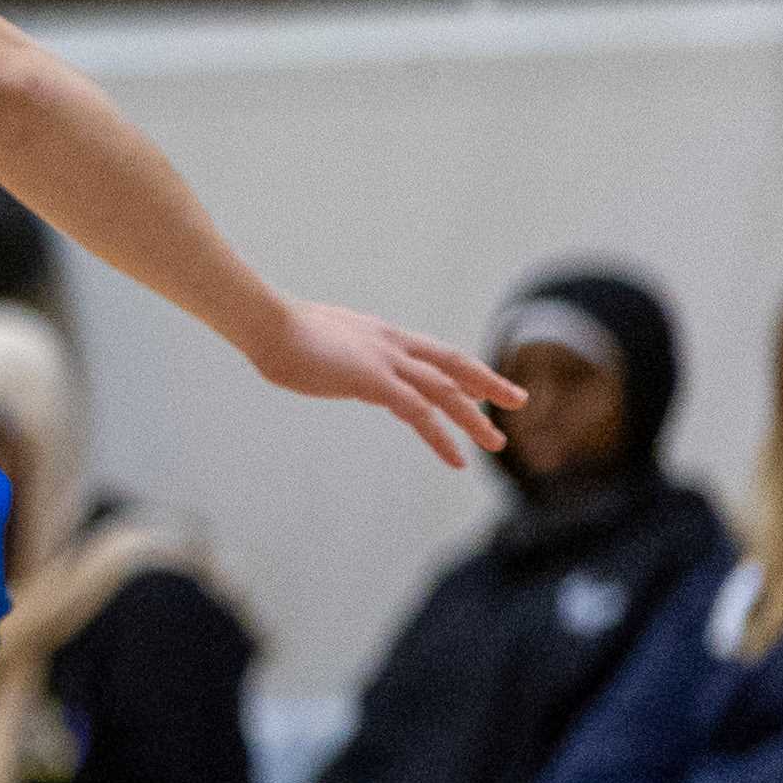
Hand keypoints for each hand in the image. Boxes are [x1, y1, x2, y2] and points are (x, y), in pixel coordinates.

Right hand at [251, 299, 518, 469]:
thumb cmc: (275, 332)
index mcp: (378, 334)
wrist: (265, 323)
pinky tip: (457, 459)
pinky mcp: (373, 381)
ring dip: (473, 418)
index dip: (460, 369)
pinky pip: (419, 413)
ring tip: (496, 442)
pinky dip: (442, 436)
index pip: (432, 352)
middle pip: (453, 364)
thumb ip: (335, 354)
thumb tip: (332, 364)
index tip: (482, 386)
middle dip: (488, 383)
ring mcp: (385, 362)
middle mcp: (391, 345)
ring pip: (445, 391)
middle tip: (517, 401)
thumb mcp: (317, 342)